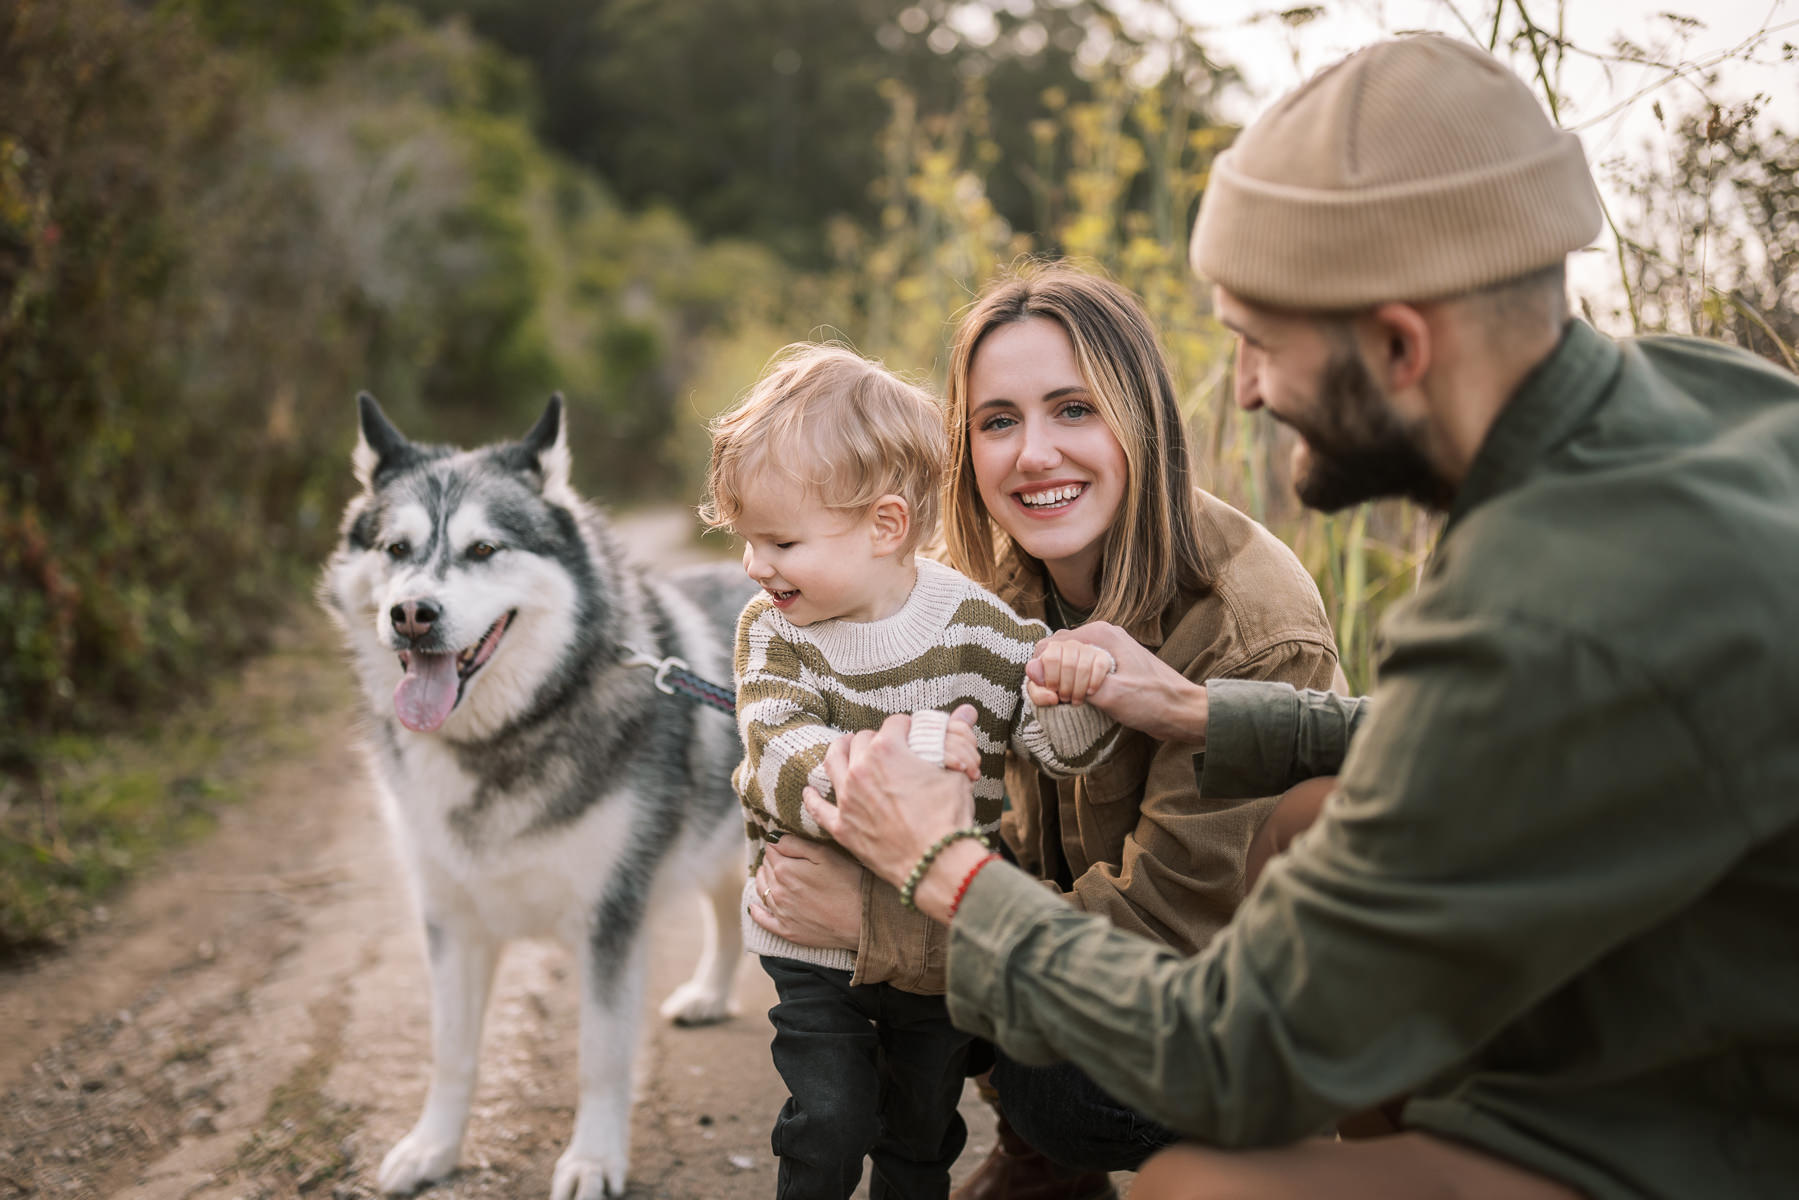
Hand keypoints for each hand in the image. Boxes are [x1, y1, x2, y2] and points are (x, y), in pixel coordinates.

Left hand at [747, 836, 864, 950]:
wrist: (862, 921)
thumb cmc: (849, 882)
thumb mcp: (825, 854)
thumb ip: (795, 844)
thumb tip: (772, 838)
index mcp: (785, 870)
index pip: (771, 849)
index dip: (779, 844)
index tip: (788, 845)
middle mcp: (778, 892)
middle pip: (766, 868)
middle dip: (773, 861)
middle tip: (786, 858)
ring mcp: (781, 913)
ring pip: (762, 890)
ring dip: (765, 879)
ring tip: (772, 874)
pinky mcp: (787, 931)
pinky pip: (763, 920)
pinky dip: (757, 911)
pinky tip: (754, 906)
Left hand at [804, 712, 977, 891]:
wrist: (937, 863)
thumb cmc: (949, 816)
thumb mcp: (957, 771)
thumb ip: (956, 737)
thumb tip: (968, 709)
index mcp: (888, 750)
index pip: (895, 723)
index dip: (906, 726)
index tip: (912, 733)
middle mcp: (860, 769)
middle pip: (863, 739)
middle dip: (876, 739)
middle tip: (886, 746)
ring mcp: (847, 799)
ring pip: (833, 762)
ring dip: (840, 750)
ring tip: (846, 747)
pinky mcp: (842, 827)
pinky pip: (818, 808)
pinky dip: (813, 798)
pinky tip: (810, 791)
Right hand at [1026, 623, 1208, 744]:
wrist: (1183, 711)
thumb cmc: (1153, 700)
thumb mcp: (1110, 693)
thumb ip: (1069, 679)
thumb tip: (1030, 669)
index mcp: (1100, 634)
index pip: (1051, 645)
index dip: (1046, 672)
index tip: (1056, 697)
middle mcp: (1099, 637)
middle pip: (1054, 652)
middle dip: (1051, 678)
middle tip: (1062, 702)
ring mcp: (1103, 652)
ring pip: (1063, 662)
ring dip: (1059, 684)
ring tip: (1070, 703)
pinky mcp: (1106, 667)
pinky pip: (1075, 671)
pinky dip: (1069, 686)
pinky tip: (1076, 703)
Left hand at [1026, 638, 1114, 706]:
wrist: (1077, 692)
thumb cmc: (1056, 691)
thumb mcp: (1042, 694)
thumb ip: (1036, 690)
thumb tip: (1042, 684)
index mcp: (1051, 649)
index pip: (1051, 657)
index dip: (1052, 677)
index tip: (1054, 690)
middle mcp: (1070, 644)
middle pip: (1068, 664)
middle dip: (1066, 687)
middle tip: (1065, 699)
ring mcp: (1087, 649)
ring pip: (1084, 667)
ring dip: (1079, 689)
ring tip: (1076, 700)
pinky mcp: (1102, 657)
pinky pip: (1099, 666)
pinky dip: (1094, 682)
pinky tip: (1089, 692)